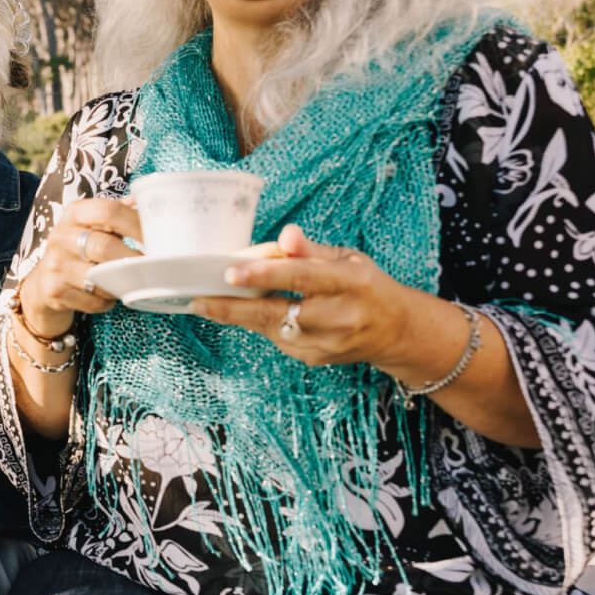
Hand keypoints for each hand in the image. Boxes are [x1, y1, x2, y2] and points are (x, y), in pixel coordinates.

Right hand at [18, 197, 142, 336]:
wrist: (42, 283)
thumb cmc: (77, 250)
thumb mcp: (90, 226)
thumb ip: (116, 215)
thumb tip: (146, 201)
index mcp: (74, 213)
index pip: (108, 210)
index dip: (136, 224)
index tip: (156, 239)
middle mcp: (60, 236)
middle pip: (104, 246)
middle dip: (133, 260)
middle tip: (153, 267)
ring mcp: (54, 265)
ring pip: (99, 278)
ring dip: (120, 283)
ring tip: (128, 282)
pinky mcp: (53, 291)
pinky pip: (93, 301)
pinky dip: (107, 302)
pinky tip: (107, 296)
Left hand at [190, 225, 414, 367]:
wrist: (395, 331)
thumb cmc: (365, 286)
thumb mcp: (348, 259)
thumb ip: (311, 250)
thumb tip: (284, 235)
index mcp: (351, 283)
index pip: (303, 278)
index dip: (266, 274)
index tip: (230, 272)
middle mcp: (339, 317)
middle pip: (278, 312)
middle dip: (235, 306)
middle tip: (199, 298)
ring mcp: (326, 343)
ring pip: (270, 329)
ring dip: (236, 315)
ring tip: (204, 302)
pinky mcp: (313, 358)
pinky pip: (276, 338)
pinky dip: (256, 323)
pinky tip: (238, 311)